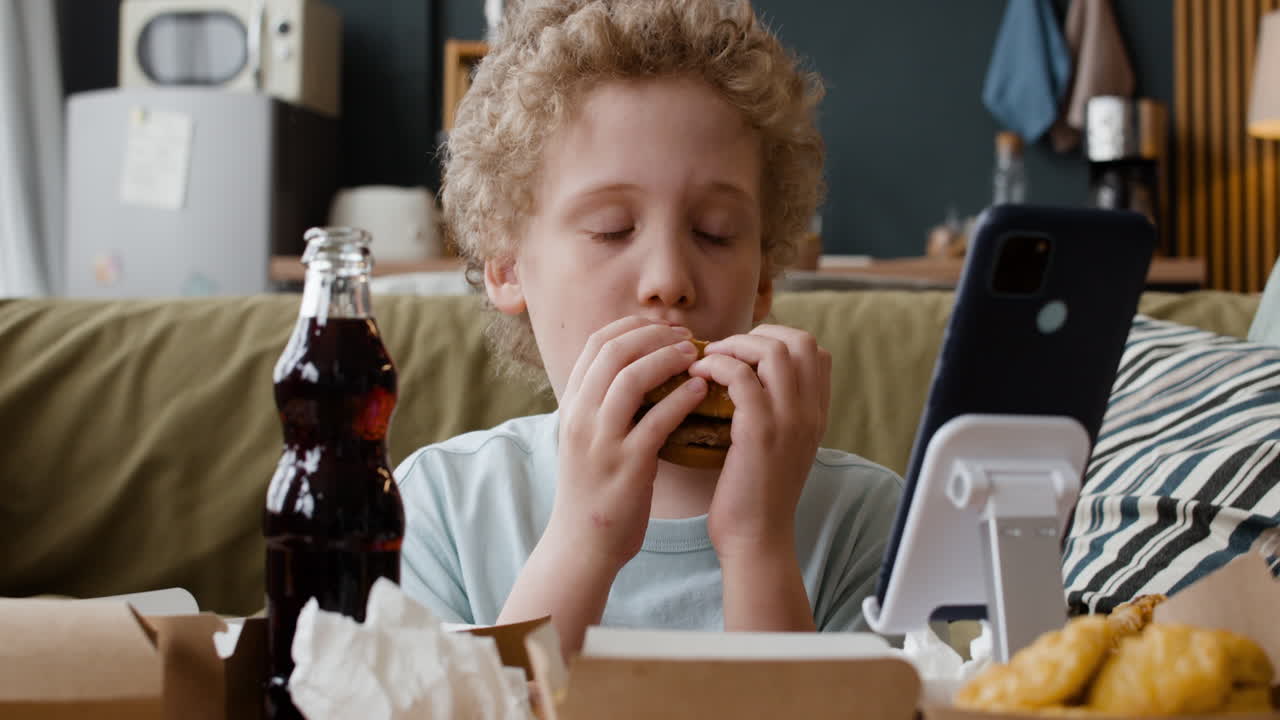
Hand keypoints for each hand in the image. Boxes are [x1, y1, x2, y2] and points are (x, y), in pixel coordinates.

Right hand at [546, 316, 710, 571]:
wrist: (583, 544)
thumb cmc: (594, 489)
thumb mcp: (587, 438)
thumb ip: (603, 404)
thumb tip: (636, 368)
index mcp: (571, 405)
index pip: (596, 344)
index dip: (632, 327)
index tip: (663, 327)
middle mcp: (580, 417)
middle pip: (613, 352)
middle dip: (653, 336)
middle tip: (686, 336)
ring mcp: (600, 441)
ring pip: (630, 379)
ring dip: (666, 359)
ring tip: (696, 355)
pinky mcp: (626, 466)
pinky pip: (656, 421)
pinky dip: (680, 399)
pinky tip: (700, 390)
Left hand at [689, 325, 830, 559]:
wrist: (756, 539)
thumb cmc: (755, 496)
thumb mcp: (780, 449)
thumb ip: (778, 415)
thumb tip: (748, 381)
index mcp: (817, 415)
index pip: (815, 351)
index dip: (778, 339)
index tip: (745, 352)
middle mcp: (810, 413)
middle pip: (800, 341)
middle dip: (758, 334)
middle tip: (725, 350)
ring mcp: (789, 421)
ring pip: (774, 351)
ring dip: (735, 345)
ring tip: (709, 358)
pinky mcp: (760, 433)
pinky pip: (742, 377)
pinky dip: (717, 365)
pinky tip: (698, 375)